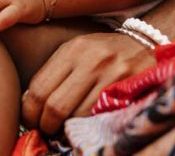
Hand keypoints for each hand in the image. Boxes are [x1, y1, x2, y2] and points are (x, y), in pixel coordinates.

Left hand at [21, 32, 154, 133]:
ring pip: (77, 116)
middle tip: (46, 131)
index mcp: (72, 50)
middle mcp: (90, 60)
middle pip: (55, 106)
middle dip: (46, 126)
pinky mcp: (128, 88)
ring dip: (66, 131)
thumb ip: (56, 73)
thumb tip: (29, 103)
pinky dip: (87, 128)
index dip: (30, 112)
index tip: (31, 120)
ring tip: (64, 131)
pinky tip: (84, 128)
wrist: (145, 44)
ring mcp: (111, 74)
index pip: (39, 88)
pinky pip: (100, 117)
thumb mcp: (78, 52)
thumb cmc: (104, 52)